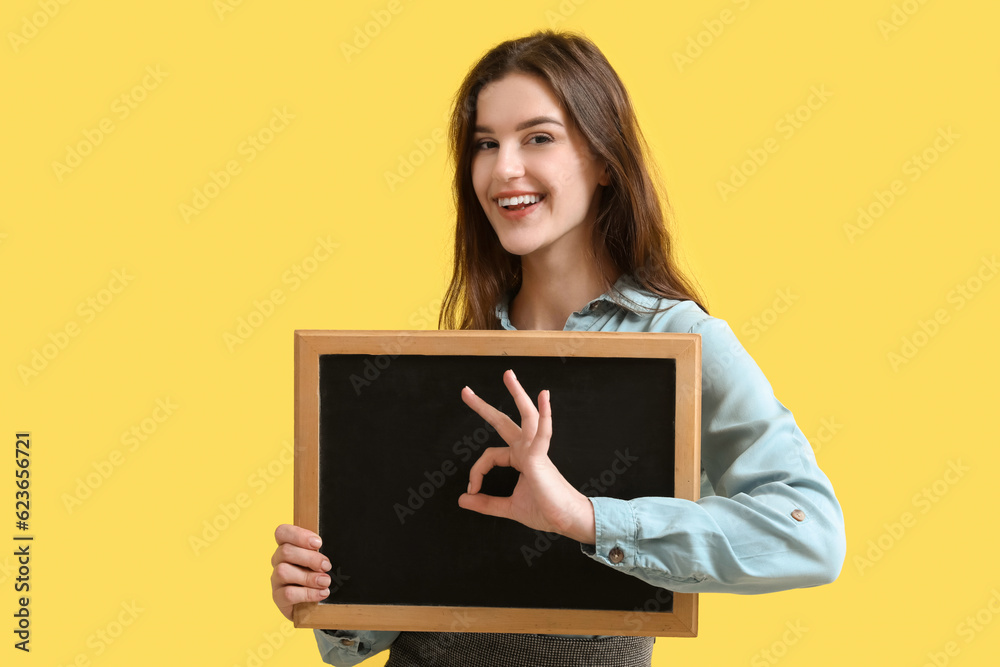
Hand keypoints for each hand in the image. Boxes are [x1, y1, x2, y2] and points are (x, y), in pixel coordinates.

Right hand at [270, 524, 331, 620]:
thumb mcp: (319, 560)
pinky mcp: (278, 597)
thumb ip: (318, 553)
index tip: (318, 543)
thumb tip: (325, 553)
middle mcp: (278, 561)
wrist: (311, 604)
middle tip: (327, 566)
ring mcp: (276, 579)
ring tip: (325, 582)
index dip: (299, 535)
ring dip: (309, 577)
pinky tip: (322, 593)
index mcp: (287, 546)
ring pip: (283, 572)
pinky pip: (288, 594)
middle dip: (310, 558)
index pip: (282, 532)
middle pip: (285, 551)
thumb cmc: (317, 575)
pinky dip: (308, 593)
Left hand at [457, 369, 595, 543]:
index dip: (476, 472)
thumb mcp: (509, 507)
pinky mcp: (541, 458)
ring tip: (508, 375)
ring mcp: (535, 451)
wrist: (566, 520)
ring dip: (517, 394)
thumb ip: (486, 503)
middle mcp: (527, 450)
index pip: (490, 456)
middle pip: (504, 422)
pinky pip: (542, 433)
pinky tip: (544, 397)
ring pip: (526, 417)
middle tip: (466, 391)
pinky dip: (544, 415)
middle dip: (484, 406)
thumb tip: (463, 499)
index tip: (471, 491)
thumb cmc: (545, 511)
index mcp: (520, 459)